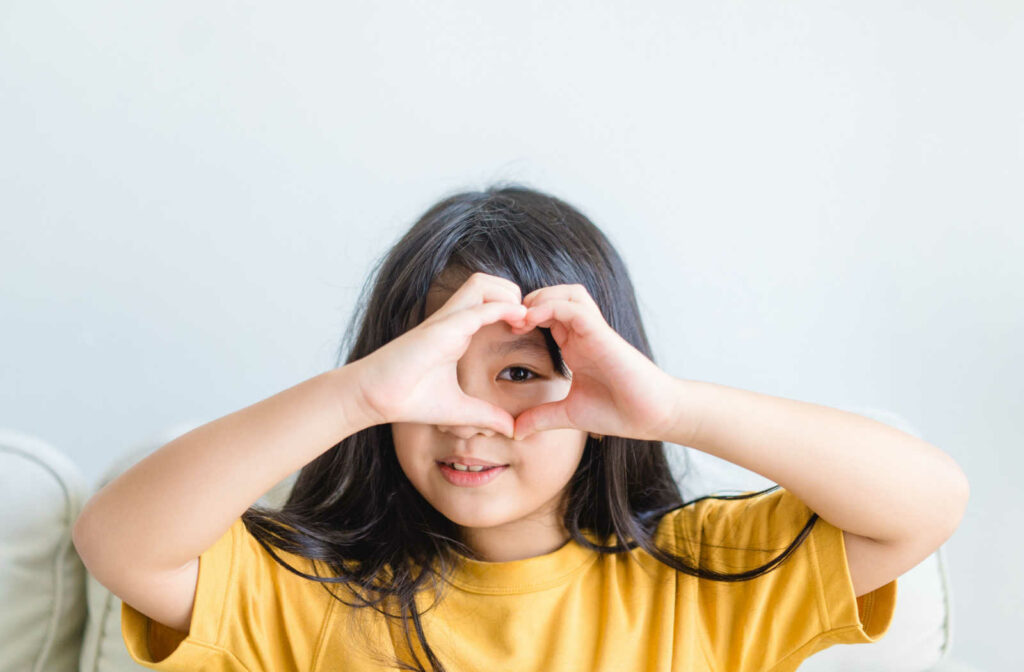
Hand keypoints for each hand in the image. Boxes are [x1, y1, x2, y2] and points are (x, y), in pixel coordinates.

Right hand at [351, 272, 527, 437]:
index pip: (488, 302)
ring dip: (507, 294)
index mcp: (456, 331)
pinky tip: (517, 322)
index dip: (512, 309)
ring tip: (522, 318)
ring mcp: (446, 321)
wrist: (374, 398)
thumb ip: (486, 416)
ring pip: (482, 282)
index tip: (526, 330)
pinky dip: (501, 308)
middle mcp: (452, 320)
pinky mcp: (442, 329)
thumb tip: (510, 429)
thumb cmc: (409, 400)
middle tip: (527, 320)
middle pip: (487, 282)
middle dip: (513, 292)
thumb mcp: (459, 410)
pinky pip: (477, 308)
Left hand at [507, 283, 679, 441]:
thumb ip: (542, 418)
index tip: (503, 333)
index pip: (546, 315)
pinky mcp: (601, 332)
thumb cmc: (618, 412)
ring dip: (540, 298)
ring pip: (565, 293)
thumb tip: (514, 431)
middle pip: (553, 295)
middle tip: (506, 320)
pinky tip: (531, 319)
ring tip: (520, 317)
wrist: (652, 415)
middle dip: (527, 302)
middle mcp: (583, 333)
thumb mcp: (569, 415)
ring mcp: (594, 330)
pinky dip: (550, 306)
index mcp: (575, 345)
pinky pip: (573, 306)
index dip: (522, 318)